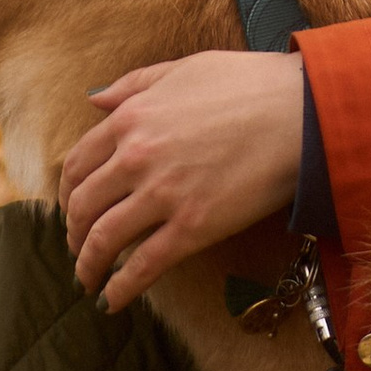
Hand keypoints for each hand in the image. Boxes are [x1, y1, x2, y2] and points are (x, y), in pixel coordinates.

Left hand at [60, 52, 306, 310]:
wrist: (302, 113)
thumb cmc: (250, 85)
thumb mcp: (184, 69)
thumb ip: (134, 85)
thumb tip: (96, 100)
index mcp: (131, 118)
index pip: (78, 163)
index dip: (68, 193)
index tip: (72, 208)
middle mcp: (137, 157)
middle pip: (84, 205)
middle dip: (73, 232)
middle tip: (78, 247)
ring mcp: (163, 194)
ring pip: (105, 239)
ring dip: (88, 265)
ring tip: (88, 279)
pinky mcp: (193, 228)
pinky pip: (143, 266)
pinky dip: (121, 288)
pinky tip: (112, 301)